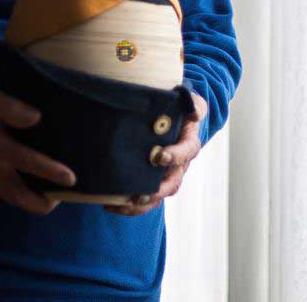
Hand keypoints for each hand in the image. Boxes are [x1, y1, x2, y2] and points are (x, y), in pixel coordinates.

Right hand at [0, 86, 76, 214]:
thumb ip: (13, 109)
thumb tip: (36, 117)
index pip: (28, 163)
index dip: (51, 171)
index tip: (71, 178)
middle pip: (21, 195)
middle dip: (45, 201)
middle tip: (66, 196)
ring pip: (15, 199)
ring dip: (35, 202)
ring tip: (56, 197)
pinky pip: (8, 194)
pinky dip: (25, 196)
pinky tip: (40, 190)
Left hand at [106, 93, 207, 216]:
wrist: (165, 115)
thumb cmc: (176, 106)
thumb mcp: (188, 100)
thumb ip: (193, 104)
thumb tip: (195, 114)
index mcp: (188, 143)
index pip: (188, 151)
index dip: (176, 155)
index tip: (159, 156)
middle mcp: (179, 163)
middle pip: (173, 182)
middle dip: (157, 191)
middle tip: (140, 195)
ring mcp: (165, 175)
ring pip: (158, 196)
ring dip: (141, 204)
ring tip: (121, 205)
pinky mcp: (150, 181)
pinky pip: (143, 199)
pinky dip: (128, 206)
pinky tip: (110, 205)